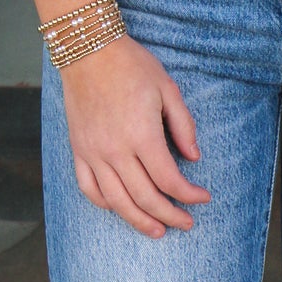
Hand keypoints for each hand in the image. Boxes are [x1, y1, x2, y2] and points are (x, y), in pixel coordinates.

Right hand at [60, 34, 211, 239]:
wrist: (88, 51)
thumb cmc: (131, 65)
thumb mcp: (167, 88)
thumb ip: (183, 125)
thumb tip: (194, 158)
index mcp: (141, 135)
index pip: (169, 180)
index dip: (190, 195)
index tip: (203, 197)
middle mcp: (116, 150)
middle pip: (145, 198)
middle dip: (170, 216)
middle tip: (186, 223)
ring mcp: (93, 153)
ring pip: (117, 202)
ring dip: (139, 221)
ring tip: (157, 231)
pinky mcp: (78, 150)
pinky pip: (89, 188)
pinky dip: (105, 204)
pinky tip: (120, 208)